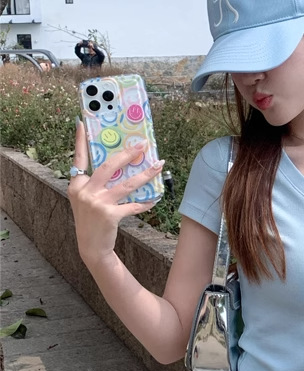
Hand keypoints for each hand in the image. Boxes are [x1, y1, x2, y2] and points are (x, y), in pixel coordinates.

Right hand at [68, 119, 163, 264]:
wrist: (90, 246)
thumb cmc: (91, 218)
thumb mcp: (86, 198)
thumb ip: (95, 182)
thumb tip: (119, 162)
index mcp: (76, 184)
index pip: (79, 158)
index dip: (79, 141)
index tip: (81, 123)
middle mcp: (84, 191)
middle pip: (109, 166)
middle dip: (128, 154)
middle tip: (143, 144)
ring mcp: (97, 203)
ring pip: (127, 184)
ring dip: (146, 174)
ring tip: (159, 165)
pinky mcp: (109, 215)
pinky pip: (133, 205)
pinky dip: (145, 202)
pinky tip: (155, 198)